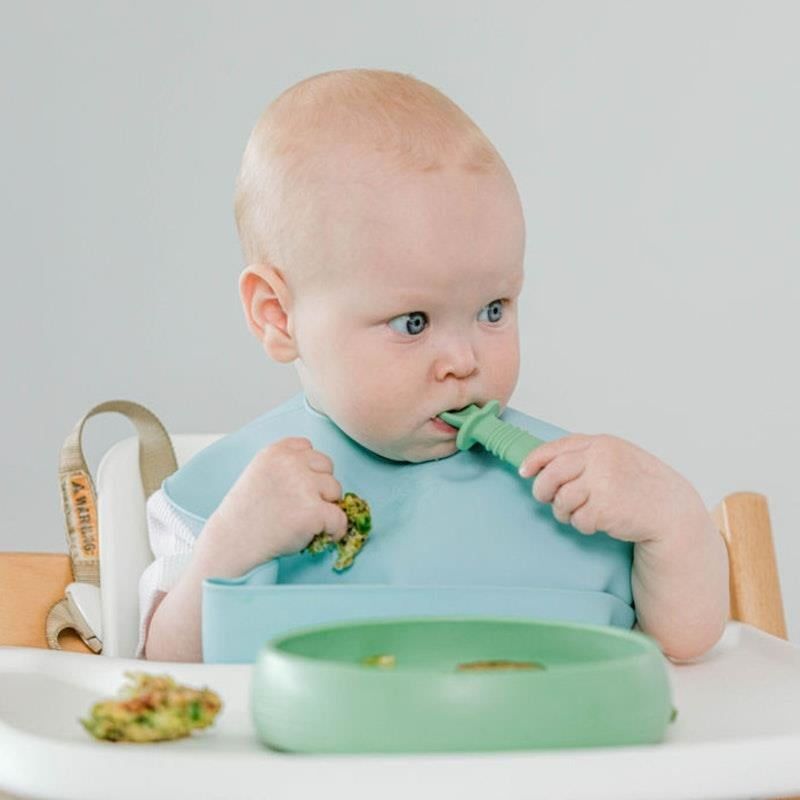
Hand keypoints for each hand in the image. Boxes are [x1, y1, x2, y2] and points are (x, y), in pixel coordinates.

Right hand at [205, 437, 347, 570]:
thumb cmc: (246, 514)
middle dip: (320, 485)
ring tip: (306, 520)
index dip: (307, 469)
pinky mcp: (313, 512)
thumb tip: (320, 472)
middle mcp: (291, 464)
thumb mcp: (259, 473)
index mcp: (276, 452)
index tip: (297, 487)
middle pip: (327, 466)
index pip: (308, 447)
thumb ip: (285, 465)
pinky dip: (335, 530)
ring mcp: (303, 486)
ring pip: (336, 490)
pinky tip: (322, 536)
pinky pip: (340, 518)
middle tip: (302, 506)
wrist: (233, 543)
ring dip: (327, 506)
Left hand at [518, 434, 705, 543]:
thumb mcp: (616, 457)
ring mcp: (603, 483)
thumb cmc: (641, 485)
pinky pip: (577, 519)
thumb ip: (585, 456)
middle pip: (551, 475)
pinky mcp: (605, 508)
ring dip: (565, 512)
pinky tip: (598, 523)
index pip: (556, 448)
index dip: (535, 461)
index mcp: (601, 444)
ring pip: (561, 500)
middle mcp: (601, 459)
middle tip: (546, 499)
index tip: (525, 471)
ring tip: (581, 513)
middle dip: (543, 490)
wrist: (671, 511)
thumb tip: (542, 463)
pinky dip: (583, 525)